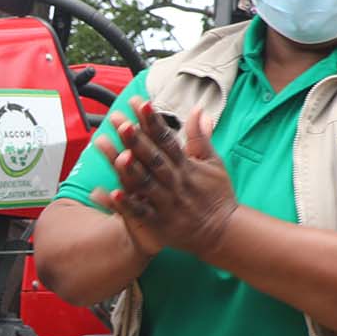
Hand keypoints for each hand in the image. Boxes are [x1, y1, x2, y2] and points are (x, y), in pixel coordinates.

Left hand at [93, 105, 237, 256]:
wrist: (224, 232)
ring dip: (129, 168)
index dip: (153, 121)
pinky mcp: (160, 224)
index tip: (140, 102)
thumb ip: (200, 137)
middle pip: (154, 158)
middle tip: (119, 121)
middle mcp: (176, 182)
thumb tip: (198, 108)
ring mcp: (167, 203)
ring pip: (145, 183)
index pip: (167, 139)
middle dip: (136, 139)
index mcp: (187, 166)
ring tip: (113, 152)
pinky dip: (127, 204)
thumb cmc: (217, 195)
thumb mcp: (214, 163)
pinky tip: (112, 193)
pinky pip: (141, 213)